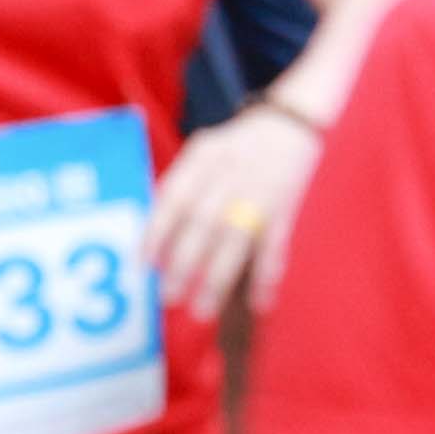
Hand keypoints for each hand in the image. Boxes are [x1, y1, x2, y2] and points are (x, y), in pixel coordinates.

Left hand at [151, 104, 326, 320]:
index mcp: (204, 156)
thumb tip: (152, 242)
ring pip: (236, 237)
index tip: (144, 265)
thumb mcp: (204, 153)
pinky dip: (267, 275)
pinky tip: (259, 303)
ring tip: (201, 310)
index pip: (175, 195)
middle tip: (168, 297)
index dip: (157, 231)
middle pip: (204, 220)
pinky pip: (275, 244)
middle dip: (184, 262)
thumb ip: (180, 188)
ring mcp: (260, 190)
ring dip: (218, 277)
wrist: (290, 123)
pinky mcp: (286, 206)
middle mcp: (230, 172)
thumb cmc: (236, 148)